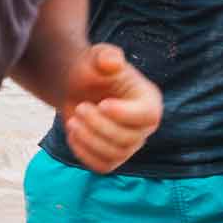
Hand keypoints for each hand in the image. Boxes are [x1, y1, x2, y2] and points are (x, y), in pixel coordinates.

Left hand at [60, 42, 163, 171]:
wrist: (76, 86)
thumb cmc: (91, 69)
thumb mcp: (97, 56)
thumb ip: (106, 56)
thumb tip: (113, 62)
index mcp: (149, 101)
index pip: (148, 116)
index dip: (124, 114)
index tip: (102, 104)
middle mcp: (144, 126)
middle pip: (129, 139)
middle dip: (99, 125)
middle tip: (80, 107)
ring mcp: (129, 144)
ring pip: (115, 155)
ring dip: (89, 139)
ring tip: (73, 120)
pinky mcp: (112, 157)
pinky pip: (102, 166)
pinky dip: (84, 153)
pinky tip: (73, 134)